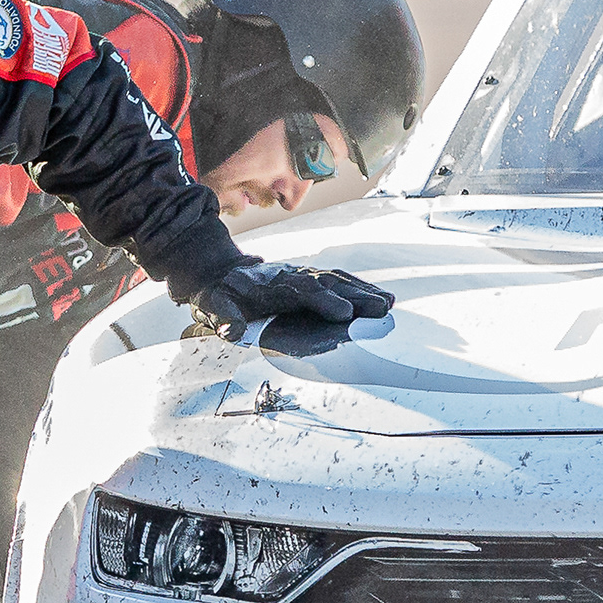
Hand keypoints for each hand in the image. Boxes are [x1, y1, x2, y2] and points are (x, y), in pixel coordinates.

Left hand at [191, 261, 394, 336]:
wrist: (222, 272)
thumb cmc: (221, 294)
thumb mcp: (214, 304)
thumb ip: (224, 316)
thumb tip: (231, 330)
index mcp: (273, 283)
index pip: (304, 290)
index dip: (324, 301)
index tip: (344, 314)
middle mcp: (294, 275)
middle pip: (329, 283)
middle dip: (355, 296)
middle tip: (380, 309)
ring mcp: (306, 275)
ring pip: (339, 281)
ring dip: (364, 292)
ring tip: (388, 305)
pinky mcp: (314, 280)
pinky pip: (342, 283)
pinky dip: (362, 289)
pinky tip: (383, 299)